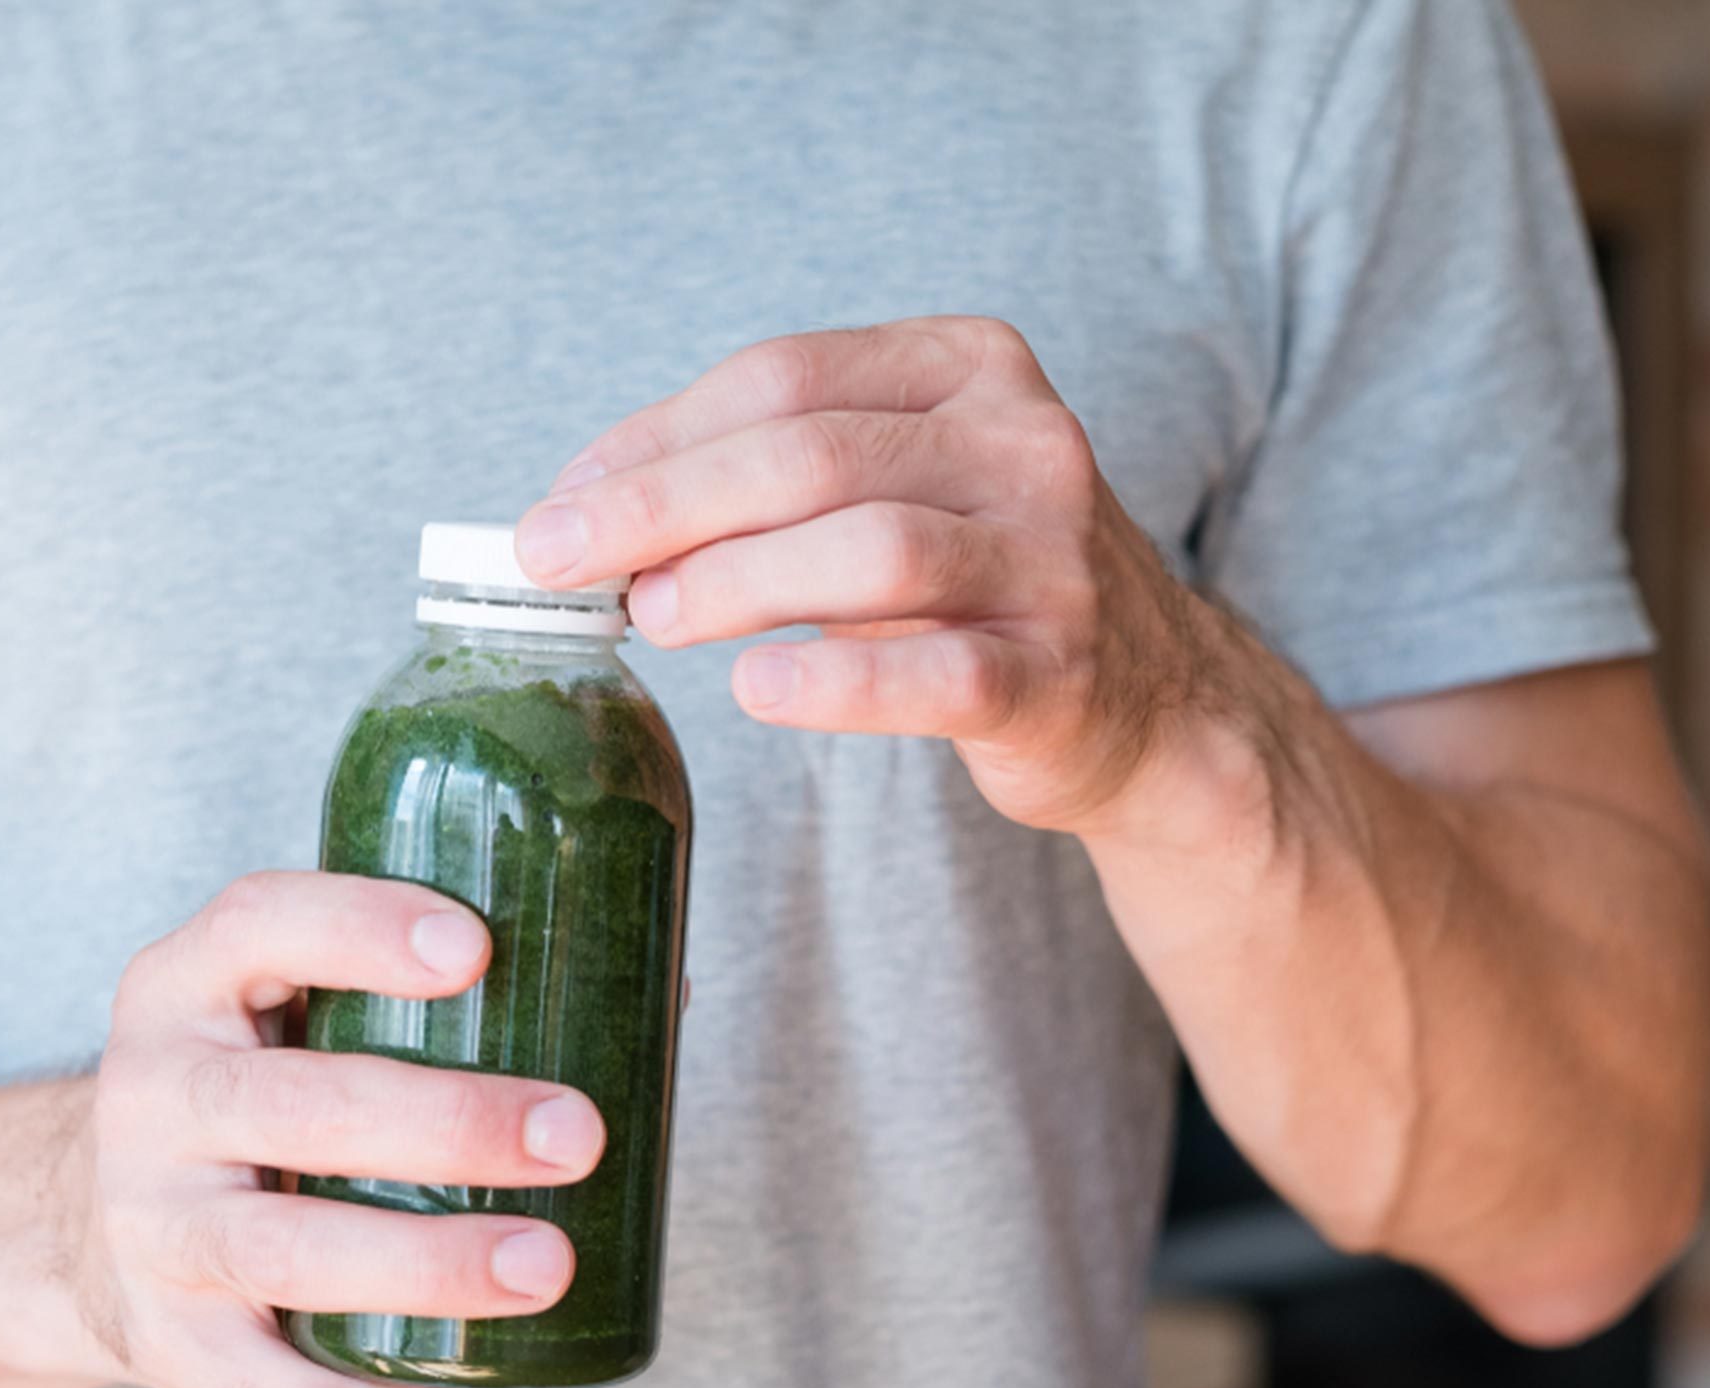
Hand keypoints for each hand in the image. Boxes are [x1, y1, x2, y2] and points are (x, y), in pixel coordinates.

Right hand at [60, 871, 606, 1387]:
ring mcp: (152, 1229)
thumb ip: (424, 989)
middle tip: (575, 1137)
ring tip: (549, 1265)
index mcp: (185, 986)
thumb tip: (655, 993)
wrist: (87, 1219)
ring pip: (285, 1253)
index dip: (362, 930)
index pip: (258, 927)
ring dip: (430, 1265)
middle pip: (294, 1106)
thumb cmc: (253, 1086)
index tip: (478, 949)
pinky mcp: (170, 1345)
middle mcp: (151, 1098)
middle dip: (449, 1123)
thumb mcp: (284, 1006)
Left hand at [515, 316, 1251, 835]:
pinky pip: (937, 674)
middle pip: (809, 454)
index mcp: (969, 366)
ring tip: (650, 618)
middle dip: (661, 506)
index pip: (782, 379)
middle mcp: (1024, 443)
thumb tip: (586, 509)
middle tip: (561, 563)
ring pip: (871, 548)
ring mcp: (1053, 560)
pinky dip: (834, 681)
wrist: (1148, 699)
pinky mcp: (1062, 675)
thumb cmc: (973, 584)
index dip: (654, 439)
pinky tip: (754, 689)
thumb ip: (761, 482)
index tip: (562, 497)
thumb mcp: (887, 490)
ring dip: (733, 582)